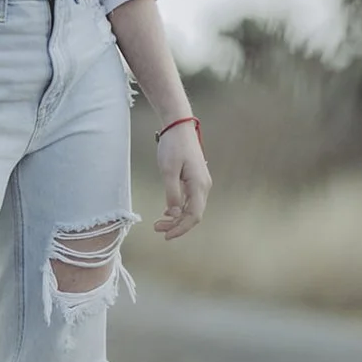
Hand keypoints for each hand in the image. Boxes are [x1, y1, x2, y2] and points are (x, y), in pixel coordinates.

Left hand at [152, 120, 211, 238]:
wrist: (179, 127)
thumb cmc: (173, 146)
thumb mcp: (168, 170)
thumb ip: (172, 193)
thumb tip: (174, 214)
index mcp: (199, 185)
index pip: (194, 215)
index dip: (181, 228)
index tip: (166, 235)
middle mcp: (203, 186)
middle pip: (193, 214)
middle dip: (177, 225)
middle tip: (157, 229)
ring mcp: (200, 183)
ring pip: (191, 208)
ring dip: (177, 218)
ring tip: (160, 223)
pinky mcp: (195, 179)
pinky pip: (189, 199)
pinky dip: (179, 208)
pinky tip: (168, 212)